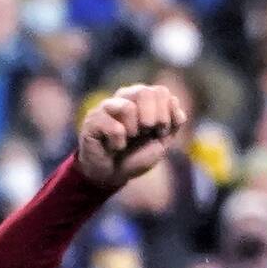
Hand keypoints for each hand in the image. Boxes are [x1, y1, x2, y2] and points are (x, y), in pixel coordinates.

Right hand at [75, 84, 189, 187]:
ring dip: (134, 131)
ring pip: (128, 108)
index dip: (167, 114)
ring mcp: (106, 107)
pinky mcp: (93, 120)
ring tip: (128, 139)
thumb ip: (174, 122)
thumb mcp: (162, 141)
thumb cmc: (136, 155)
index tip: (161, 132)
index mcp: (142, 99)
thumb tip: (174, 101)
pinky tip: (114, 147)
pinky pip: (114, 128)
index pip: (160, 92)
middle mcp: (124, 98)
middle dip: (154, 119)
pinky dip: (119, 143)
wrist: (113, 175)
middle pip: (144, 92)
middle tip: (146, 133)